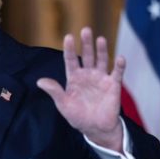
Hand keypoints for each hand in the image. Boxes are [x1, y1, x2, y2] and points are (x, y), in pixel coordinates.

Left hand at [36, 27, 125, 151]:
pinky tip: (120, 58)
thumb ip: (54, 91)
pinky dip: (120, 66)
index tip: (68, 37)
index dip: (69, 48)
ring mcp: (101, 78)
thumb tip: (40, 81)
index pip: (70, 59)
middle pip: (87, 55)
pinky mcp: (113, 85)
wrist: (95, 128)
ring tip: (100, 39)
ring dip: (101, 50)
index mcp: (74, 77)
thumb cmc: (78, 116)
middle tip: (86, 30)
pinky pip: (117, 73)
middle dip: (86, 43)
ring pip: (102, 60)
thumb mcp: (63, 104)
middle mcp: (88, 74)